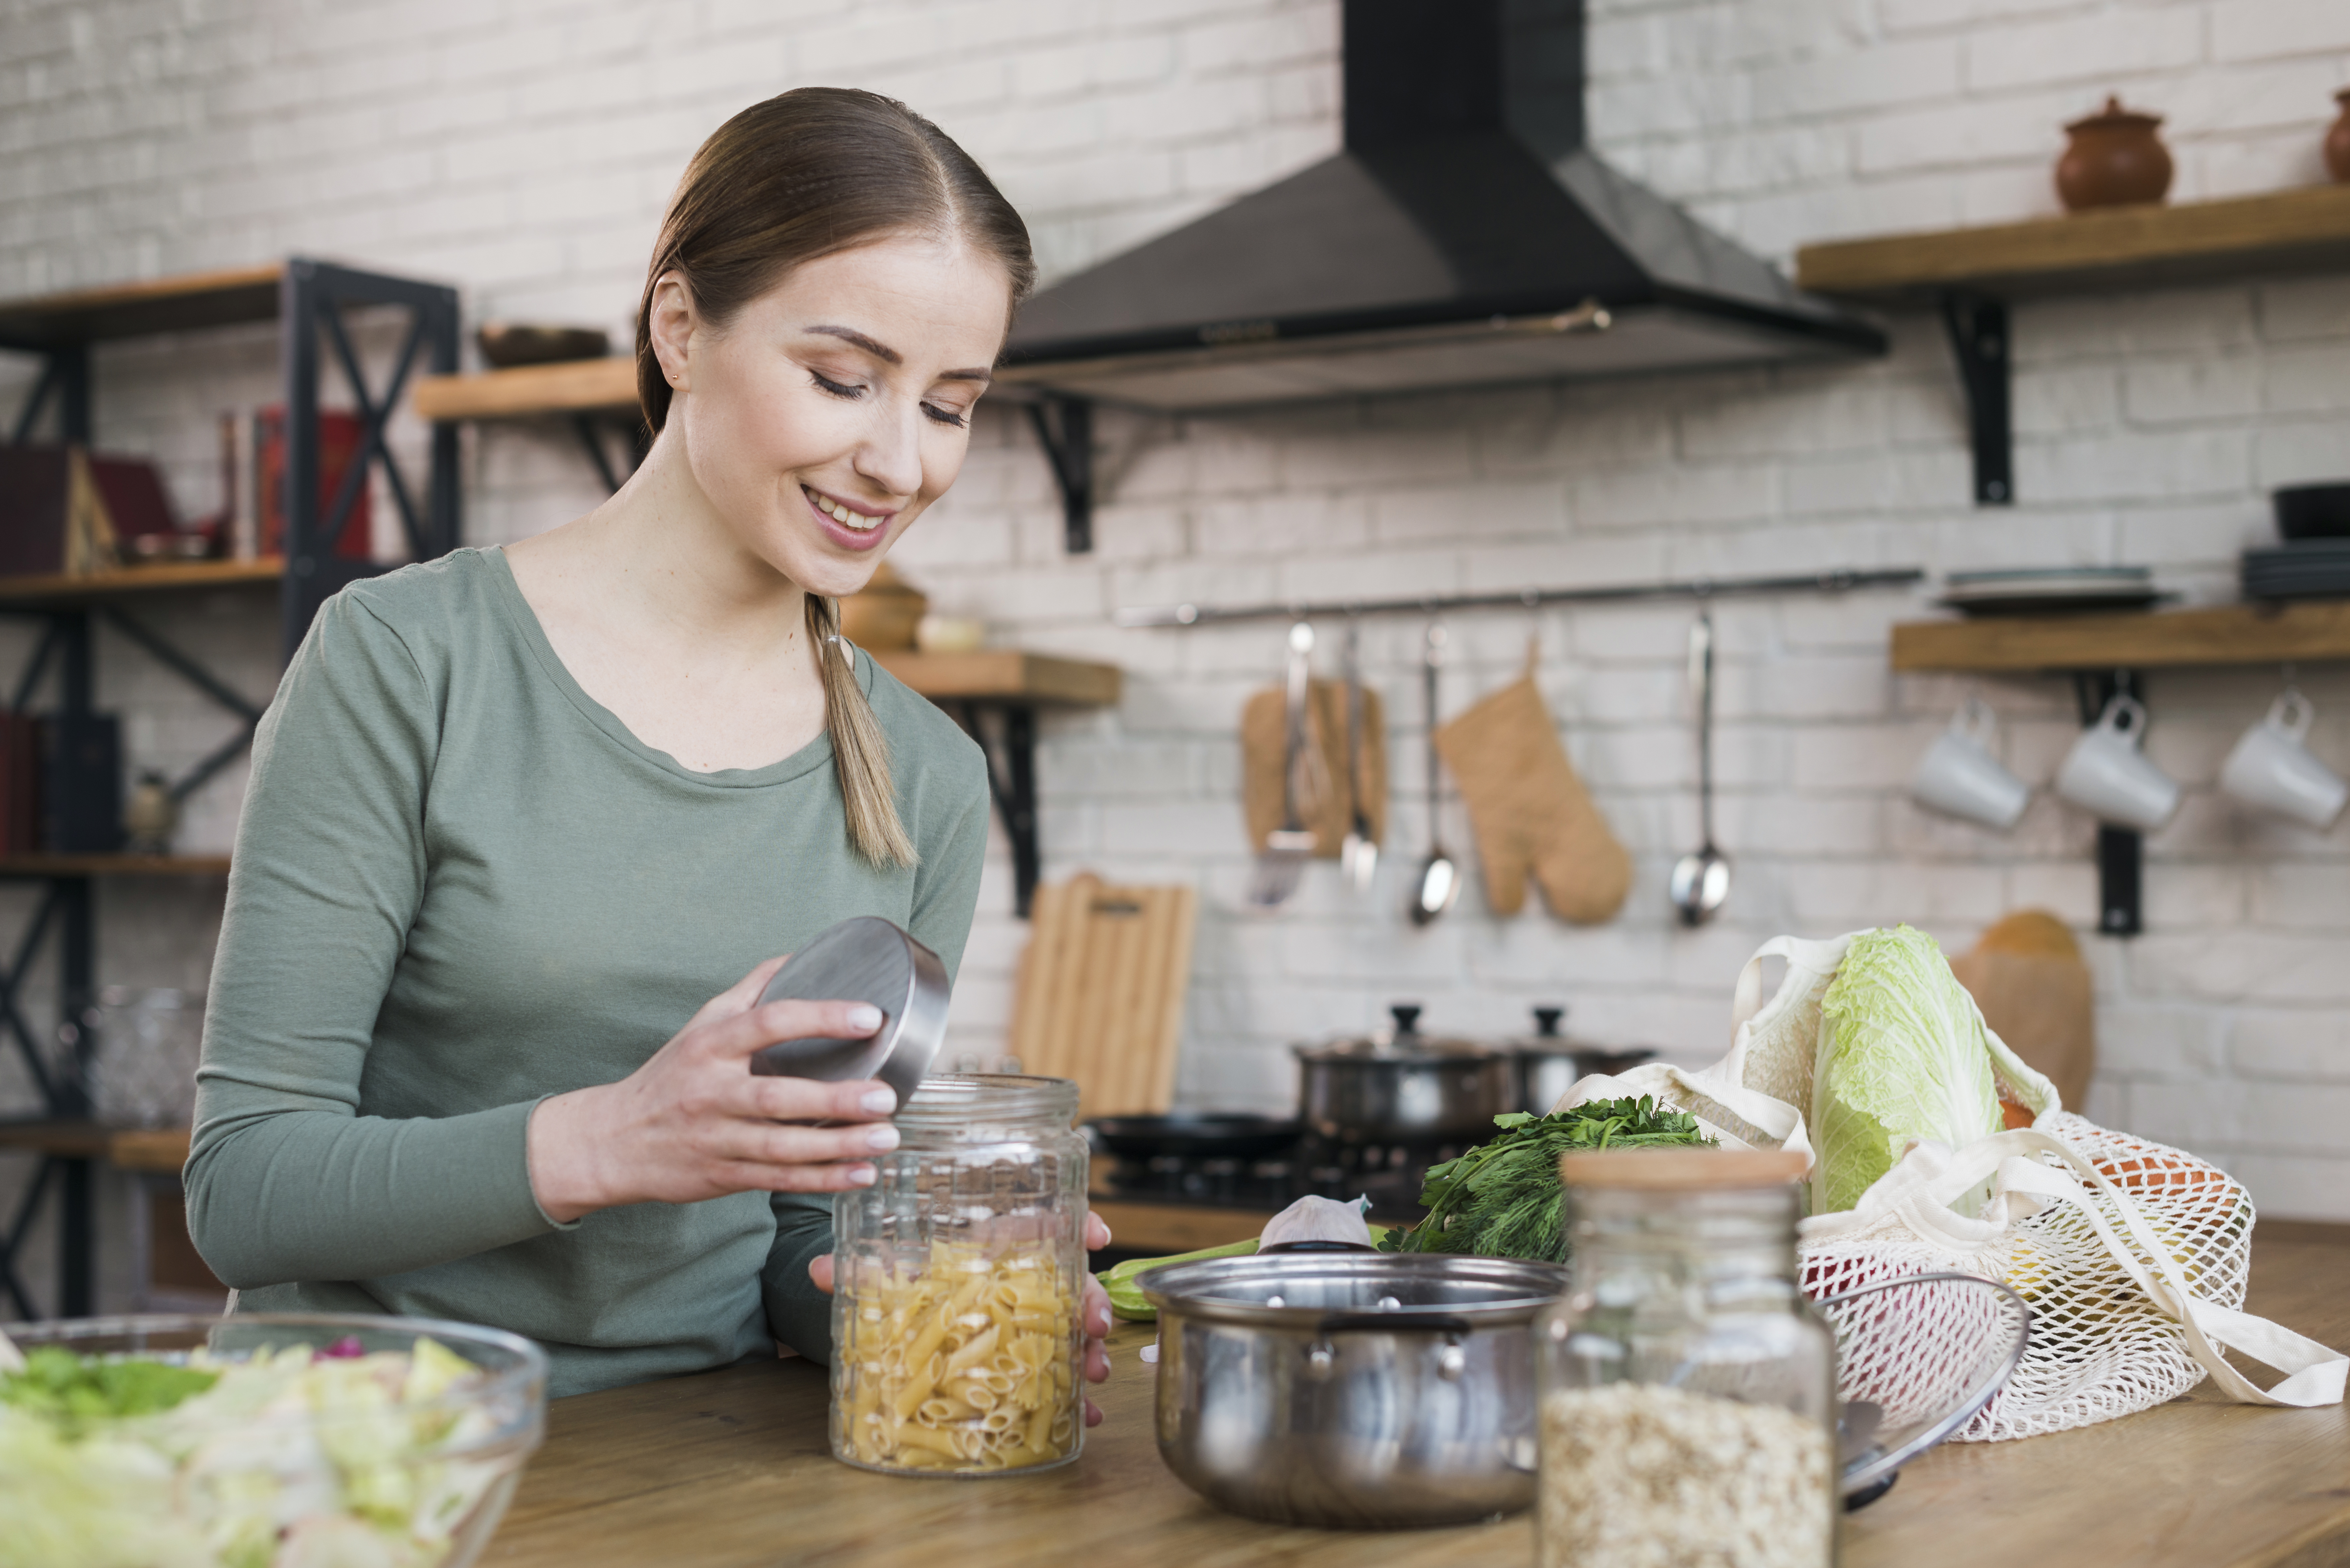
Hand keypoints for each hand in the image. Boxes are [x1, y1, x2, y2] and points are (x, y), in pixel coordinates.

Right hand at [527, 955, 898, 1222]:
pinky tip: (861, 1174)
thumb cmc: (670, 1075)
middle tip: (886, 1095)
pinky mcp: (722, 1176)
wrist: (612, 1140)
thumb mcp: (701, 1025)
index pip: (768, 1023)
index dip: (820, 1018)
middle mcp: (712, 1092)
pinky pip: (778, 1180)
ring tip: (886, 1138)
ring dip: (838, 1145)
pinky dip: (822, 1180)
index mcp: (711, 1046)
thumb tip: (800, 955)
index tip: (868, 1016)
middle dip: (835, 1099)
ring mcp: (716, 1138)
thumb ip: (751, 991)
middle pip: (777, 1096)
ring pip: (782, 1147)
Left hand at [810, 1210, 1117, 1425]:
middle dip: (1092, 1299)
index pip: (1046, 1223)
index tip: (1097, 1234)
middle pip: (1072, 1279)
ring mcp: (1033, 1322)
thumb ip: (859, 1274)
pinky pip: (1064, 1372)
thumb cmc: (911, 1290)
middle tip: (1096, 1324)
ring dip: (1092, 1349)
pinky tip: (1085, 1413)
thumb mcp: (889, 1280)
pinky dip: (1078, 1394)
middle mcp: (1023, 1280)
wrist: (904, 1327)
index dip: (1077, 1223)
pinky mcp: (1031, 1361)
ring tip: (1093, 1372)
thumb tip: (817, 1270)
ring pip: (1077, 1328)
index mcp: (996, 1248)